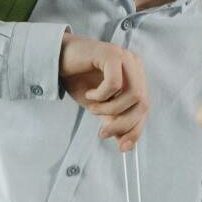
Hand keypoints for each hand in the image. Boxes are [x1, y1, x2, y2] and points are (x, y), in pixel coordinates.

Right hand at [59, 33, 148, 151]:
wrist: (57, 58)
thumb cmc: (78, 78)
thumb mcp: (98, 106)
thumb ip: (112, 121)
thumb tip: (124, 142)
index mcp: (135, 77)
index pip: (144, 108)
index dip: (135, 130)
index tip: (122, 147)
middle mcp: (135, 66)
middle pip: (143, 103)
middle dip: (123, 123)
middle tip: (103, 133)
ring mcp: (125, 58)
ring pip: (133, 94)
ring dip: (110, 109)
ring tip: (92, 108)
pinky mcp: (112, 54)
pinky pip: (115, 83)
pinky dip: (101, 95)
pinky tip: (90, 94)